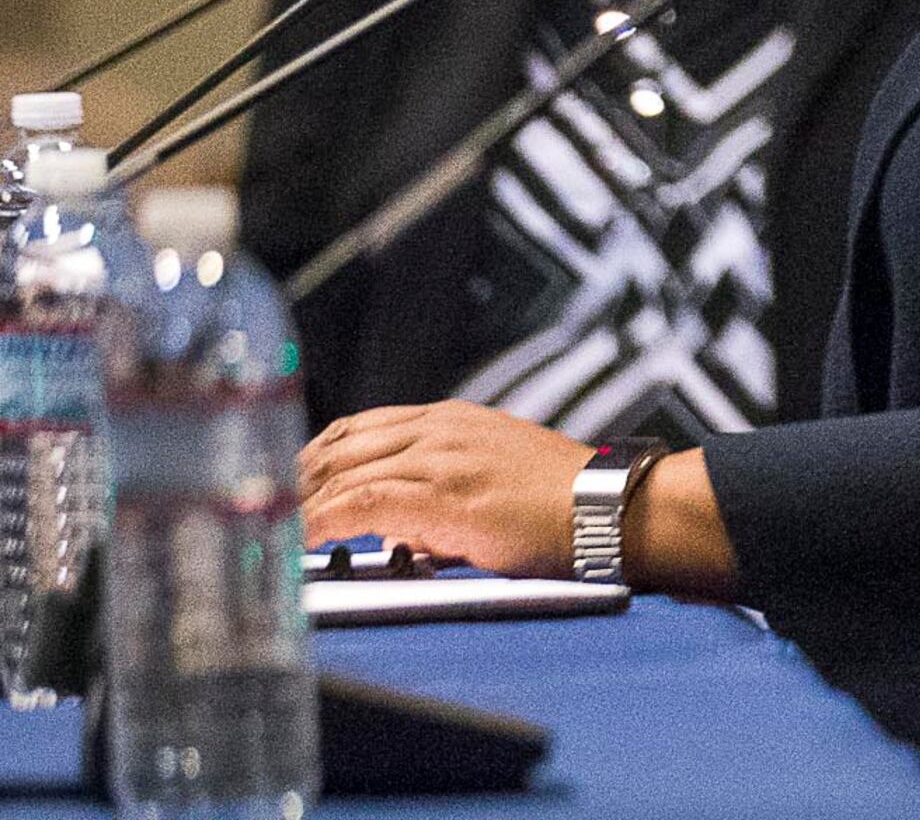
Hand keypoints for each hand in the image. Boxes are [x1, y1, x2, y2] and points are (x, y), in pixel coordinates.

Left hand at [300, 402, 592, 575]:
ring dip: (300, 505)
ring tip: (273, 534)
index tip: (293, 488)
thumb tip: (408, 534)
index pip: (362, 427)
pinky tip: (302, 542)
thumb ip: (449, 494)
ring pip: (341, 473)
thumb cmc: (568, 505)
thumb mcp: (500, 478)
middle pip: (340, 446)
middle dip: (295, 481)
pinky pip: (358, 504)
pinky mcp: (441, 496)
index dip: (317, 458)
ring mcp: (440, 459)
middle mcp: (441, 429)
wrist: (609, 510)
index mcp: (455, 420)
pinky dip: (321, 523)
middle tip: (267, 517)